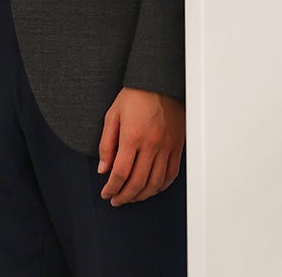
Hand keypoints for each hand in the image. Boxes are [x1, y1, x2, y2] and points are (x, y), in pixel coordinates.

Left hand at [97, 87, 184, 205]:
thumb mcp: (113, 115)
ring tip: (132, 197)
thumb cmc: (136, 95)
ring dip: (142, 195)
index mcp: (132, 137)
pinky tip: (152, 188)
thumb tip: (103, 168)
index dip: (111, 188)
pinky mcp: (177, 145)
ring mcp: (167, 146)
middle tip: (116, 200)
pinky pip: (171, 173)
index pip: (120, 173)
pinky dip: (161, 186)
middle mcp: (151, 144)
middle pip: (138, 183)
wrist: (161, 81)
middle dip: (124, 196)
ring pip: (155, 182)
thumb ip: (106, 144)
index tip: (106, 193)